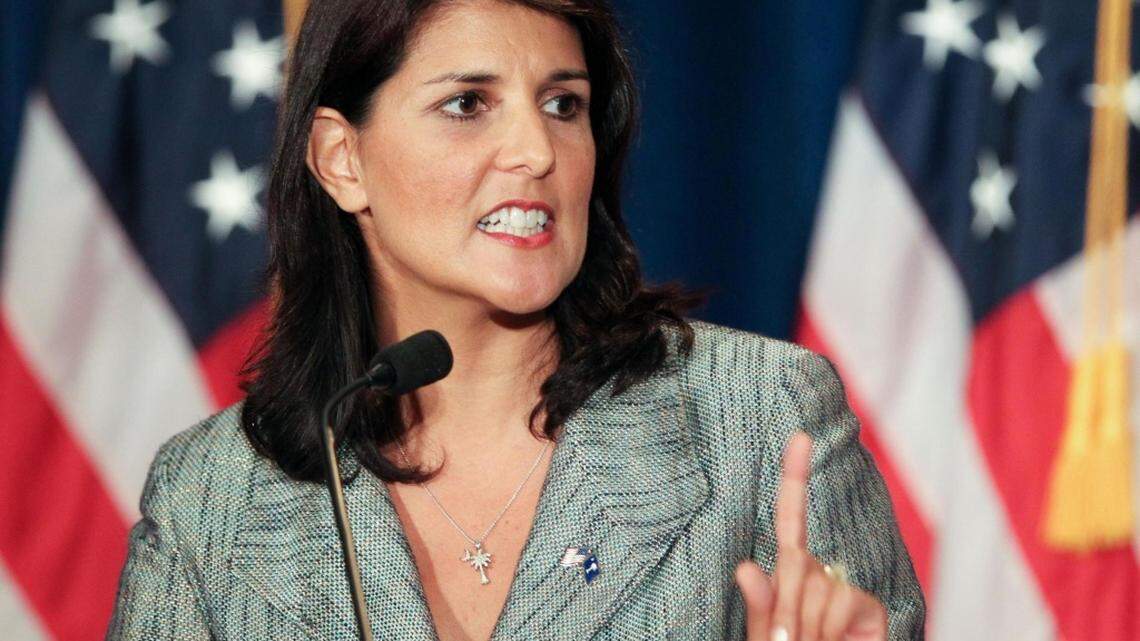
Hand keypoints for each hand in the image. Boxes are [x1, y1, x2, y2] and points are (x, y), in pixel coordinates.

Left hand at [735, 432, 886, 640]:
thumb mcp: (767, 639)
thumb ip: (760, 610)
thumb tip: (745, 568)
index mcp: (789, 578)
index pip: (791, 523)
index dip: (795, 478)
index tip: (801, 437)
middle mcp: (819, 575)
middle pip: (793, 561)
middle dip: (783, 606)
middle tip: (789, 640)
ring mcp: (846, 589)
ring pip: (814, 584)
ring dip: (805, 623)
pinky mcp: (870, 605)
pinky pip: (839, 598)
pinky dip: (829, 626)